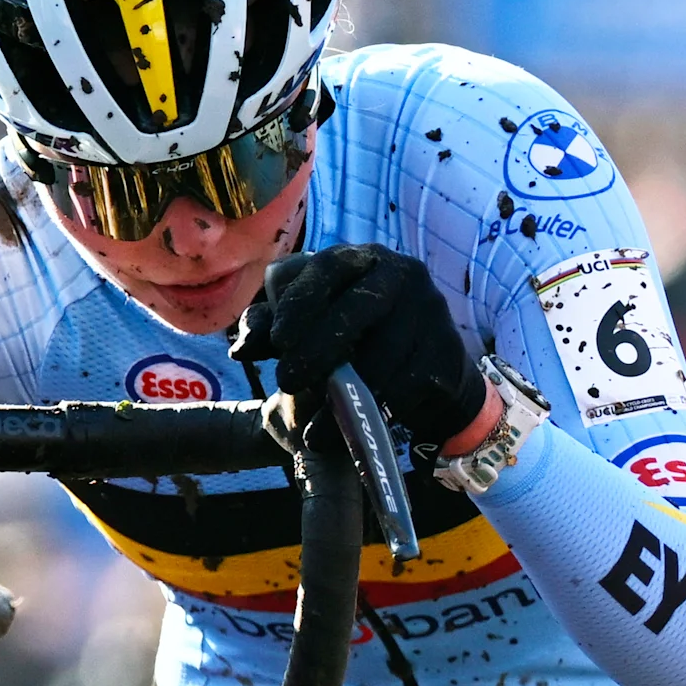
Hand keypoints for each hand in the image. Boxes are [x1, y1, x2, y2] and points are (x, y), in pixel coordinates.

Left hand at [229, 245, 488, 451]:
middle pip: (360, 308)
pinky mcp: (446, 351)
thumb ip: (270, 329)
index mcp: (361, 258)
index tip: (278, 341)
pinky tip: (356, 428)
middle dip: (320, 348)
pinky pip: (408, 384)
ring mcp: (430, 311)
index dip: (301, 302)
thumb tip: (239, 348)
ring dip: (348, 395)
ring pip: (385, 355)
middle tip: (287, 382)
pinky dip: (379, 410)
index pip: (328, 268)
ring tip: (316, 427)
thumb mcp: (309, 325)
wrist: (426, 368)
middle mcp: (401, 274)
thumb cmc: (355, 339)